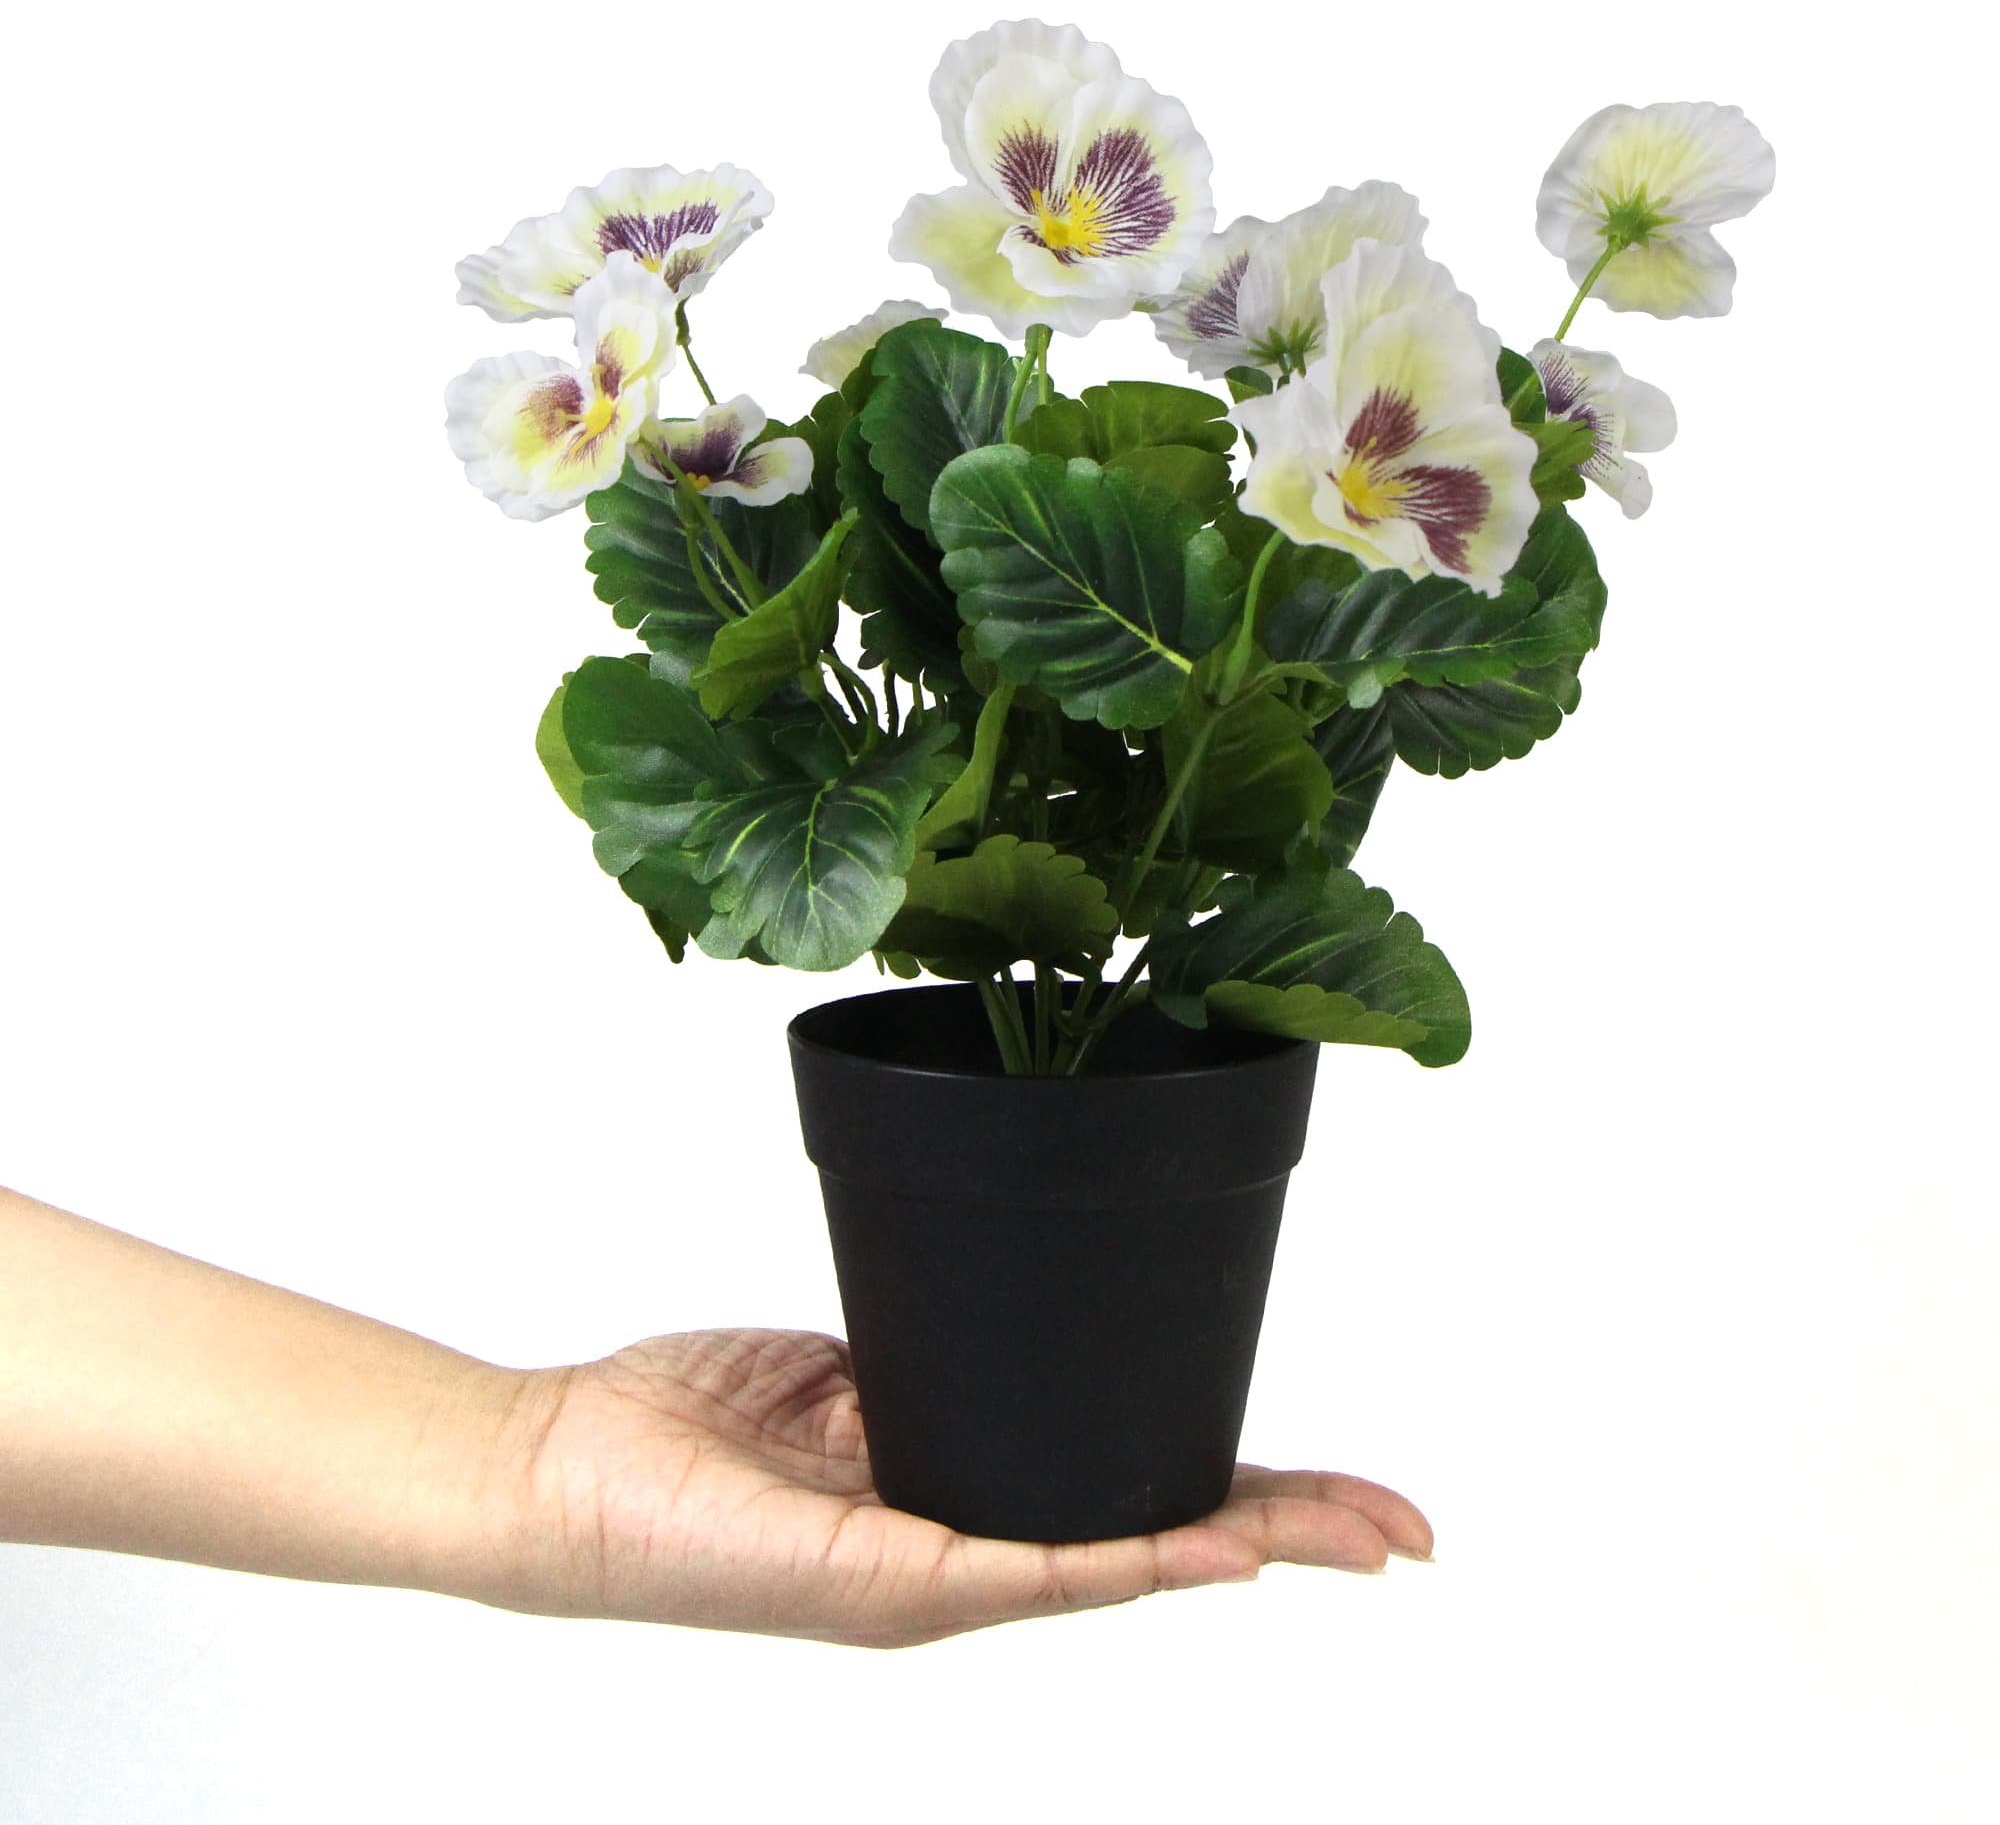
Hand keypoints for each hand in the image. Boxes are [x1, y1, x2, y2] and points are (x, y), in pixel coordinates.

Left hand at [503, 1328, 1433, 1646]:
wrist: (557, 1473)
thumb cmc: (684, 1426)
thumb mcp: (842, 1369)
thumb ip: (928, 1362)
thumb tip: (1008, 1317)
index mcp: (964, 1499)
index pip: (1131, 1493)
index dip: (1245, 1492)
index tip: (1346, 1487)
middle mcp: (967, 1557)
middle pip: (1160, 1541)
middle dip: (1291, 1532)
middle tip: (1405, 1529)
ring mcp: (935, 1583)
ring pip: (1121, 1562)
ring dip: (1244, 1545)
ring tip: (1350, 1537)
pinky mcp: (886, 1586)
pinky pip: (1027, 1569)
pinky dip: (1127, 1560)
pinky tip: (1208, 1556)